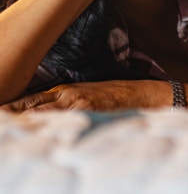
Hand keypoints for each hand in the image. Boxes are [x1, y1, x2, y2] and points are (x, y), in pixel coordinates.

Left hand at [1, 80, 163, 111]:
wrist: (140, 94)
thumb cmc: (114, 95)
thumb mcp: (85, 93)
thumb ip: (64, 101)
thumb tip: (41, 111)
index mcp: (64, 90)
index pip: (29, 100)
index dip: (12, 108)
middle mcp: (66, 96)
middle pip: (30, 107)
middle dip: (12, 114)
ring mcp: (75, 105)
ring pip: (41, 114)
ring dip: (24, 121)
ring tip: (9, 126)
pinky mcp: (85, 112)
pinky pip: (59, 122)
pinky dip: (44, 126)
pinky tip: (35, 131)